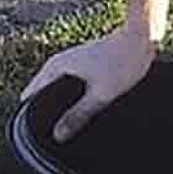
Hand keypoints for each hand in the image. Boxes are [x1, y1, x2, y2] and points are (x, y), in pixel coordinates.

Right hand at [19, 25, 156, 141]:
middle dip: (47, 112)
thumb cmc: (123, 61)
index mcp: (55, 67)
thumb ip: (78, 115)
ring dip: (61, 105)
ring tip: (70, 126)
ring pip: (58, 89)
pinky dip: (73, 98)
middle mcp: (59, 63)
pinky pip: (70, 86)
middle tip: (55, 135)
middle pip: (42, 93)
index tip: (36, 134)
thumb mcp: (100, 94)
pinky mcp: (84, 65)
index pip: (30, 94)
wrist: (142, 38)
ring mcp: (71, 63)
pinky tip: (83, 112)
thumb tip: (58, 135)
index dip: (31, 114)